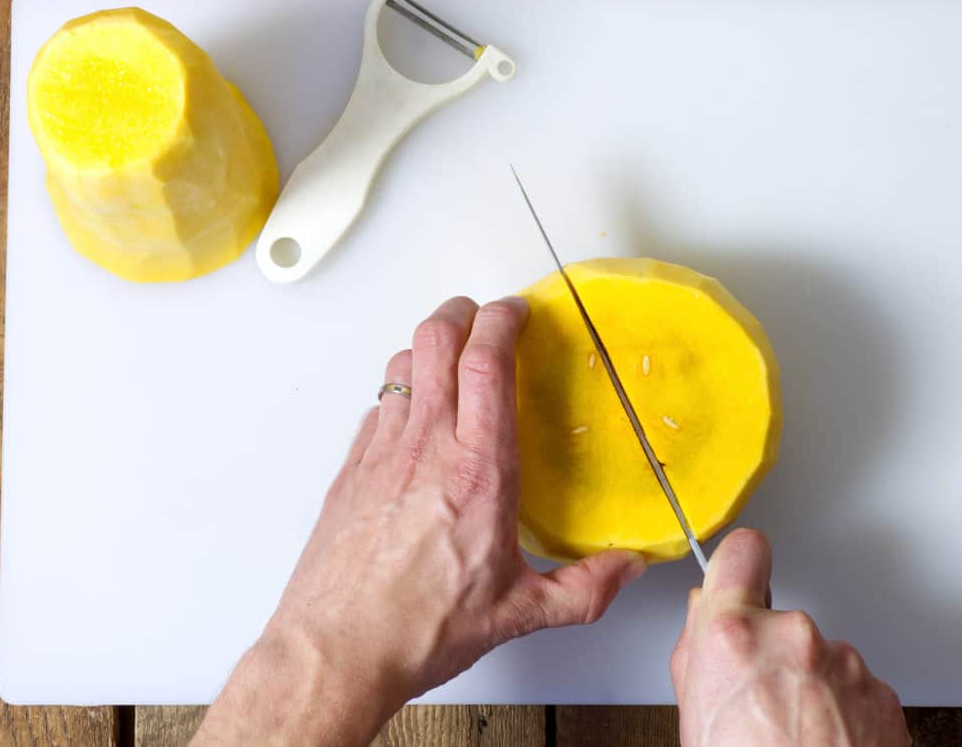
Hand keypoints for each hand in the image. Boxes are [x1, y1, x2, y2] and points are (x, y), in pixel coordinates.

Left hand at [194, 296, 645, 745]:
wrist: (335, 650)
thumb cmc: (418, 628)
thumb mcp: (518, 612)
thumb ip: (584, 589)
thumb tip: (625, 570)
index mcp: (478, 469)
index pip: (488, 361)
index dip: (503, 320)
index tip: (517, 312)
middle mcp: (427, 446)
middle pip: (436, 338)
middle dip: (462, 311)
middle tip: (483, 316)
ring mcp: (382, 452)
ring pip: (401, 363)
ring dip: (427, 345)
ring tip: (449, 354)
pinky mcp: (351, 469)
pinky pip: (377, 405)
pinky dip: (399, 391)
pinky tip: (412, 415)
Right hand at [671, 529, 909, 746]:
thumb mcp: (691, 717)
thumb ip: (697, 654)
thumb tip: (705, 619)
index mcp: (734, 636)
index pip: (742, 552)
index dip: (739, 566)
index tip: (740, 573)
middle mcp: (793, 636)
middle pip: (778, 621)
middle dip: (771, 653)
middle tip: (759, 704)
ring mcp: (844, 663)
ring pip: (818, 657)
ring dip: (809, 686)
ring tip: (794, 738)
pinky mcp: (881, 692)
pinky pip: (853, 687)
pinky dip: (842, 712)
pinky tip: (825, 746)